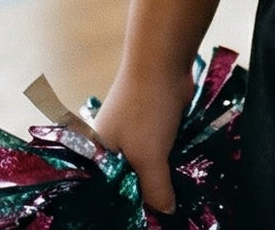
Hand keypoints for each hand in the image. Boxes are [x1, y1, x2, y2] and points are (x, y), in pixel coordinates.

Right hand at [94, 65, 190, 213]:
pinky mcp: (150, 124)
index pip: (104, 195)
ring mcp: (130, 134)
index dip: (121, 208)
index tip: (142, 220)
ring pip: (142, 167)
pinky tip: (177, 177)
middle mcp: (109, 147)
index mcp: (97, 157)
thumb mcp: (148, 157)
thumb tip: (166, 213)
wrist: (163, 60)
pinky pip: (156, 152)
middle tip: (160, 215)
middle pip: (124, 182)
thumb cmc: (146, 108)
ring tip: (171, 202)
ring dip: (157, 180)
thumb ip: (155, 189)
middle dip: (141, 197)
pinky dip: (165, 163)